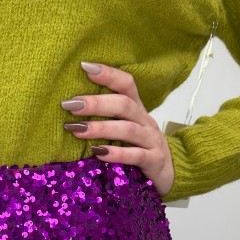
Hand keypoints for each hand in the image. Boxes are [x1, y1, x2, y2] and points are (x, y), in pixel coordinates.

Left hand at [61, 61, 174, 198]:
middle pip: (124, 104)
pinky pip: (136, 155)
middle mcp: (145, 120)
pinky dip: (117, 154)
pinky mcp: (154, 160)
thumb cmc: (138, 148)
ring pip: (127, 129)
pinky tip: (98, 153)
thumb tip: (70, 109)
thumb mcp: (124, 129)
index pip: (126, 84)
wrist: (169, 172)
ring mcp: (151, 140)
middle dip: (96, 103)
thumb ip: (106, 118)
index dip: (108, 74)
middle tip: (70, 105)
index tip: (84, 67)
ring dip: (100, 128)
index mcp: (137, 109)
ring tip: (77, 130)